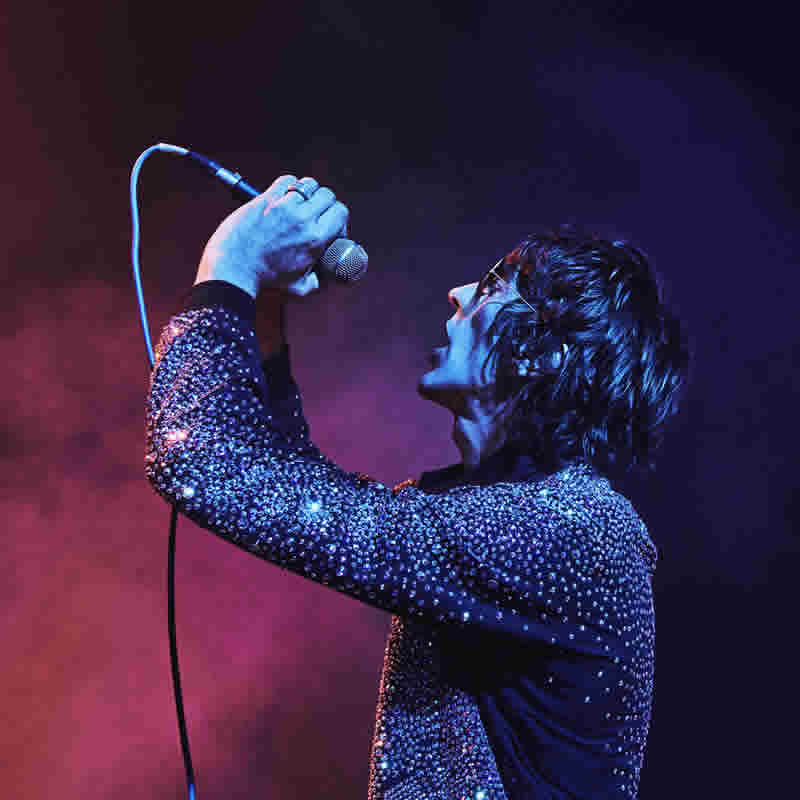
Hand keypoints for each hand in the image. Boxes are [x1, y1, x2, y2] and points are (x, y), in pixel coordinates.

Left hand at [195, 174, 348, 298]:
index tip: (331, 224)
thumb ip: (316, 281)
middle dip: (325, 203)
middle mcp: (303, 220)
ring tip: (301, 203)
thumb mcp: (299, 287)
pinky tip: (284, 195)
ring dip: (308, 192)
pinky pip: (286, 180)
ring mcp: (284, 207)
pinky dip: (289, 185)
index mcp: (315, 240)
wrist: (234, 270)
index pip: (340, 212)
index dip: (338, 217)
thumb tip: (324, 276)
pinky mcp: (266, 199)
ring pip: (309, 184)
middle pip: (327, 195)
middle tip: (316, 213)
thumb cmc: (264, 281)